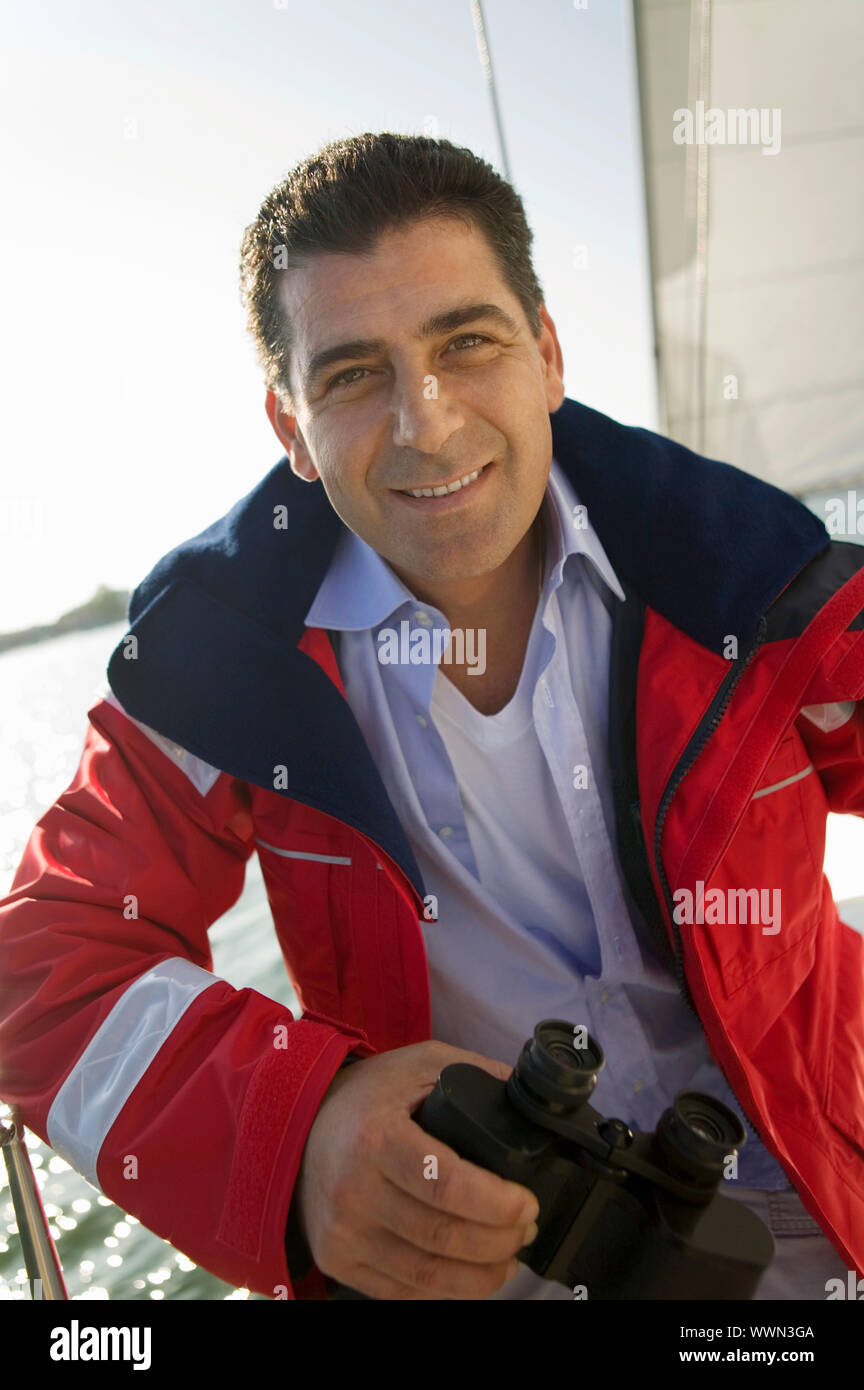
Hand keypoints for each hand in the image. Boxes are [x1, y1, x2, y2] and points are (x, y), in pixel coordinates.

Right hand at [294, 1040, 539, 1299]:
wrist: (299, 1126)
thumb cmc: (367, 1097)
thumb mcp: (420, 1064)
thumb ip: (477, 1074)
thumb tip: (530, 1098)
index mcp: (376, 1137)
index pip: (445, 1184)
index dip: (496, 1203)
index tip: (527, 1203)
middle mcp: (354, 1190)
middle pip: (443, 1236)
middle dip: (500, 1240)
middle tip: (526, 1228)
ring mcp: (343, 1233)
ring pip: (428, 1274)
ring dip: (482, 1274)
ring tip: (509, 1255)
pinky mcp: (338, 1260)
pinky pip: (403, 1292)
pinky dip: (447, 1290)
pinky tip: (472, 1274)